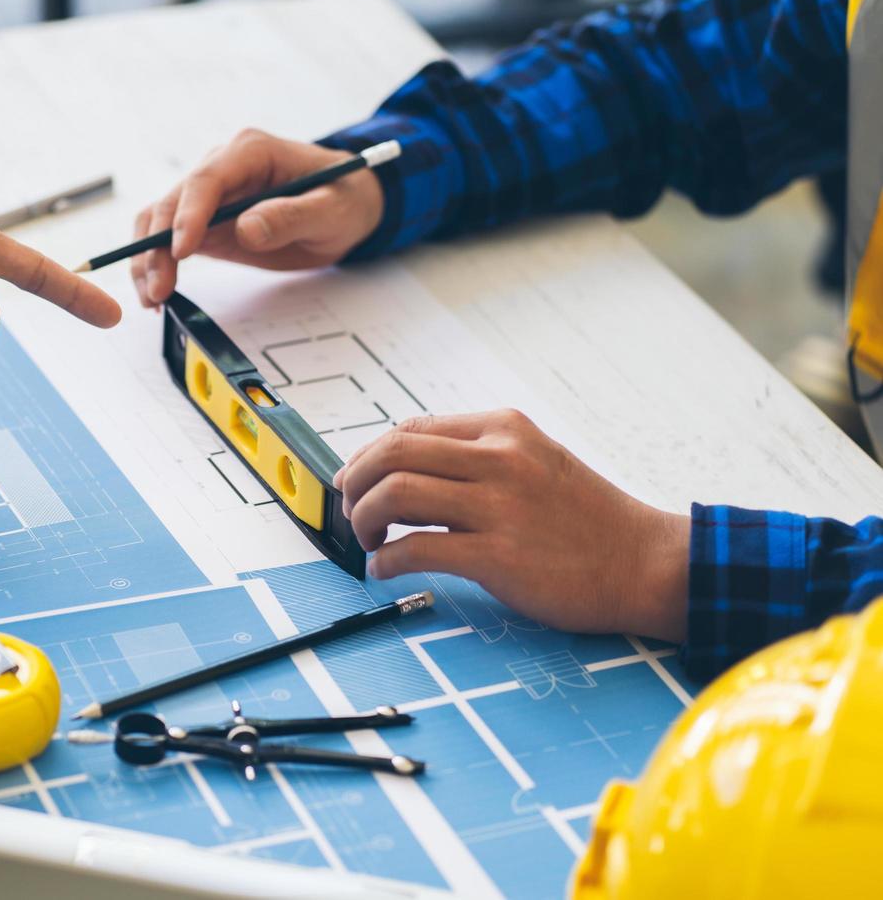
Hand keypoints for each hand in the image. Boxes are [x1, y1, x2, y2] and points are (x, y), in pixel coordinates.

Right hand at [131, 129, 383, 305]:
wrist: (348, 207)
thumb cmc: (344, 199)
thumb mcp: (332, 210)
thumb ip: (291, 216)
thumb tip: (247, 227)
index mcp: (252, 152)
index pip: (208, 179)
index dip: (189, 214)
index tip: (181, 250)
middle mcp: (223, 167)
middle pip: (174, 201)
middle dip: (159, 245)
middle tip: (159, 288)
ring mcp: (210, 195)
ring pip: (159, 219)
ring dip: (148, 257)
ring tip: (152, 296)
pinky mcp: (204, 221)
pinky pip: (167, 237)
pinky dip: (155, 263)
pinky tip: (155, 292)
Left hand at [334, 410, 689, 640]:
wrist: (646, 562)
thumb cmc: (588, 519)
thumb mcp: (537, 459)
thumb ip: (480, 456)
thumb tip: (407, 467)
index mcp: (505, 429)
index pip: (412, 428)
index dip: (370, 454)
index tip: (356, 478)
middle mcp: (500, 458)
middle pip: (393, 453)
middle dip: (356, 481)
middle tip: (351, 508)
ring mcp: (499, 506)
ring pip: (396, 494)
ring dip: (364, 518)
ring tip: (368, 539)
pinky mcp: (498, 556)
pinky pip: (416, 549)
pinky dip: (386, 560)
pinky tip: (385, 568)